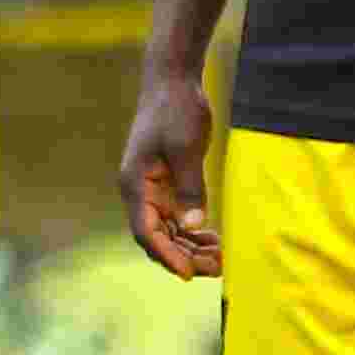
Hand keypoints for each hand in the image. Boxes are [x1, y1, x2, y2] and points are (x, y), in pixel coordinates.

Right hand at [118, 75, 221, 280]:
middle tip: (215, 268)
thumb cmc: (175, 109)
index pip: (146, 232)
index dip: (167, 256)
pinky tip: (213, 239)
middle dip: (183, 256)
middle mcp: (139, 191)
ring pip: (168, 230)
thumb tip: (192, 227)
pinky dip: (193, 231)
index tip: (188, 274)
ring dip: (190, 247)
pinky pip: (177, 217)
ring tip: (219, 259)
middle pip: (157, 237)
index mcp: (135, 184)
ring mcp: (152, 189)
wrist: (173, 81)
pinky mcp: (167, 183)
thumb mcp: (185, 149)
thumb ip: (189, 189)